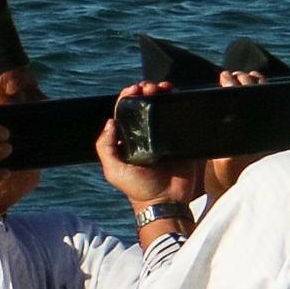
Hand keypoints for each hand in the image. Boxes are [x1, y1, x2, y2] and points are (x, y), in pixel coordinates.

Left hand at [94, 82, 193, 215]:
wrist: (167, 201)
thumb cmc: (138, 188)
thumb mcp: (114, 170)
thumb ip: (106, 148)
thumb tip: (110, 122)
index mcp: (129, 140)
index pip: (127, 113)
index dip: (129, 98)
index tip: (134, 89)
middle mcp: (147, 135)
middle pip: (146, 106)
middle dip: (147, 92)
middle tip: (151, 87)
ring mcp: (166, 136)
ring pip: (164, 108)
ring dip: (163, 94)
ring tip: (164, 87)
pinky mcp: (183, 140)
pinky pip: (183, 118)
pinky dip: (181, 105)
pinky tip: (179, 96)